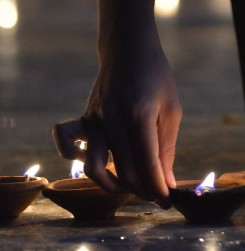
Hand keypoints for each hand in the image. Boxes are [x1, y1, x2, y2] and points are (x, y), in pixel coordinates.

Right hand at [53, 32, 180, 203]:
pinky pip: (66, 143)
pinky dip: (74, 159)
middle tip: (155, 194)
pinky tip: (96, 161)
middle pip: (123, 170)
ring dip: (111, 184)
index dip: (158, 187)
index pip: (148, 163)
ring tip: (128, 187)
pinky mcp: (84, 118)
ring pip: (93, 166)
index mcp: (139, 115)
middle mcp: (113, 119)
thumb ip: (166, 148)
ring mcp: (94, 119)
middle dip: (141, 190)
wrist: (129, 48)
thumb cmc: (156, 78)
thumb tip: (166, 183)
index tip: (167, 201)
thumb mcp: (171, 109)